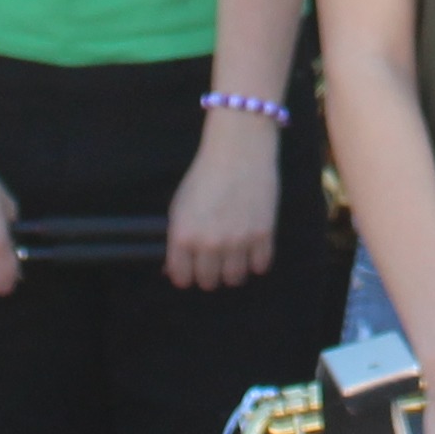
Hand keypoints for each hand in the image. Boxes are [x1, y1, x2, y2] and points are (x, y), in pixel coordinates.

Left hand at [168, 110, 282, 291]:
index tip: (192, 268)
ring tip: (234, 254)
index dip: (186, 275)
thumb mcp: (180, 207)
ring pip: (235, 278)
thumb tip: (171, 271)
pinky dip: (256, 261)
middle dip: (210, 273)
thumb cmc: (205, 176)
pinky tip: (252, 247)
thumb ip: (177, 240)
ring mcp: (238, 241)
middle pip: (209, 282)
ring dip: (233, 270)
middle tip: (215, 259)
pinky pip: (260, 266)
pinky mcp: (263, 235)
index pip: (182, 279)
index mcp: (184, 236)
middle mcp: (209, 243)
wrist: (239, 151)